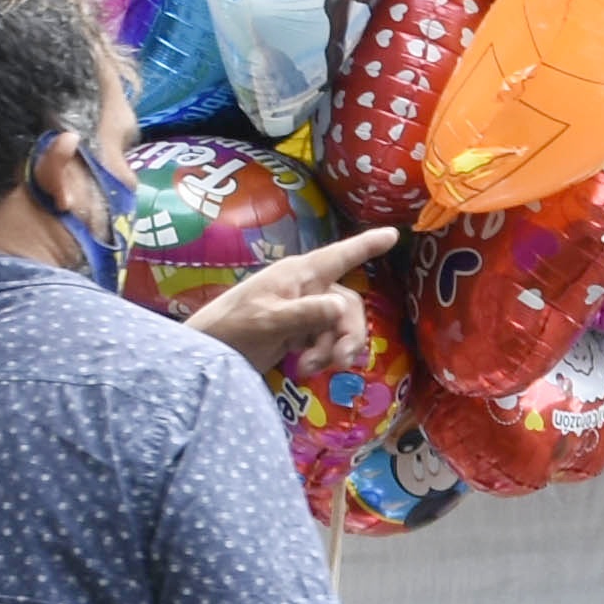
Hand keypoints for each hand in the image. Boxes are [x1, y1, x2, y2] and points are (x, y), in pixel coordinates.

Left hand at [187, 228, 395, 377]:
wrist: (210, 353)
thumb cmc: (233, 327)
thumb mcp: (268, 320)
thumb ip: (305, 313)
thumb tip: (342, 307)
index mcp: (298, 275)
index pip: (339, 256)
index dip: (367, 246)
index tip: (393, 236)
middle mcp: (306, 288)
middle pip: (349, 306)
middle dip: (348, 335)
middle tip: (339, 362)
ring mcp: (304, 310)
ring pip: (341, 326)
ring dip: (333, 350)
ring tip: (310, 367)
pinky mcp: (299, 331)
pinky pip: (327, 340)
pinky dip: (322, 356)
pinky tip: (303, 367)